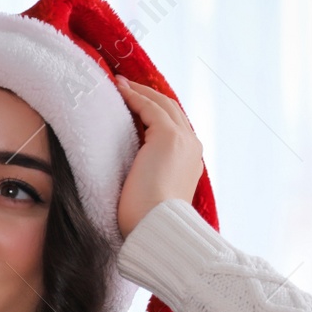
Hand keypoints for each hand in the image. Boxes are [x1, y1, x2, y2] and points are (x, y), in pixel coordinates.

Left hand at [113, 75, 205, 239]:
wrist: (155, 227)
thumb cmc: (146, 222)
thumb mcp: (149, 194)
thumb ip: (147, 177)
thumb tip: (129, 175)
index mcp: (190, 163)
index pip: (174, 129)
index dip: (155, 114)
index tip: (135, 105)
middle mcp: (192, 148)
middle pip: (172, 112)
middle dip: (150, 97)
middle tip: (127, 86)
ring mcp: (183, 140)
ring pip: (163, 105)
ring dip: (141, 92)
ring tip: (120, 83)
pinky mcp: (168, 136)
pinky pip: (149, 107)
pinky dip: (134, 96)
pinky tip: (119, 89)